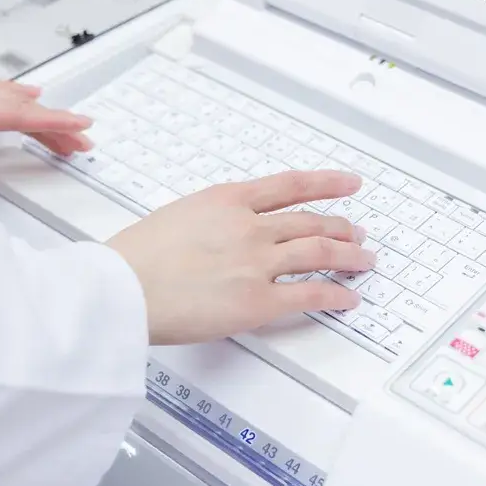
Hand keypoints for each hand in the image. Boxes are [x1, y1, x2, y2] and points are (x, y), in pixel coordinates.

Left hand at [0, 64, 92, 206]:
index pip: (10, 115)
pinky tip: (22, 95)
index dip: (49, 121)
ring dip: (36, 109)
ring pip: (3, 94)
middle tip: (83, 139)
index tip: (80, 127)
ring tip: (62, 126)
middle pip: (15, 104)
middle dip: (53, 121)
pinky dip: (13, 95)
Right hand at [107, 170, 375, 344]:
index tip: (347, 183)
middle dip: (341, 227)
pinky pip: (311, 294)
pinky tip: (347, 297)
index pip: (291, 186)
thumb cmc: (134, 258)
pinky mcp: (259, 302)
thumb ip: (209, 218)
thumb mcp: (176, 216)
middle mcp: (249, 226)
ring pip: (320, 253)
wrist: (122, 289)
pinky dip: (336, 295)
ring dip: (349, 257)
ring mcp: (257, 263)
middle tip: (356, 232)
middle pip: (311, 222)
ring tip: (363, 261)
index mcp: (227, 200)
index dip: (327, 183)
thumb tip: (224, 229)